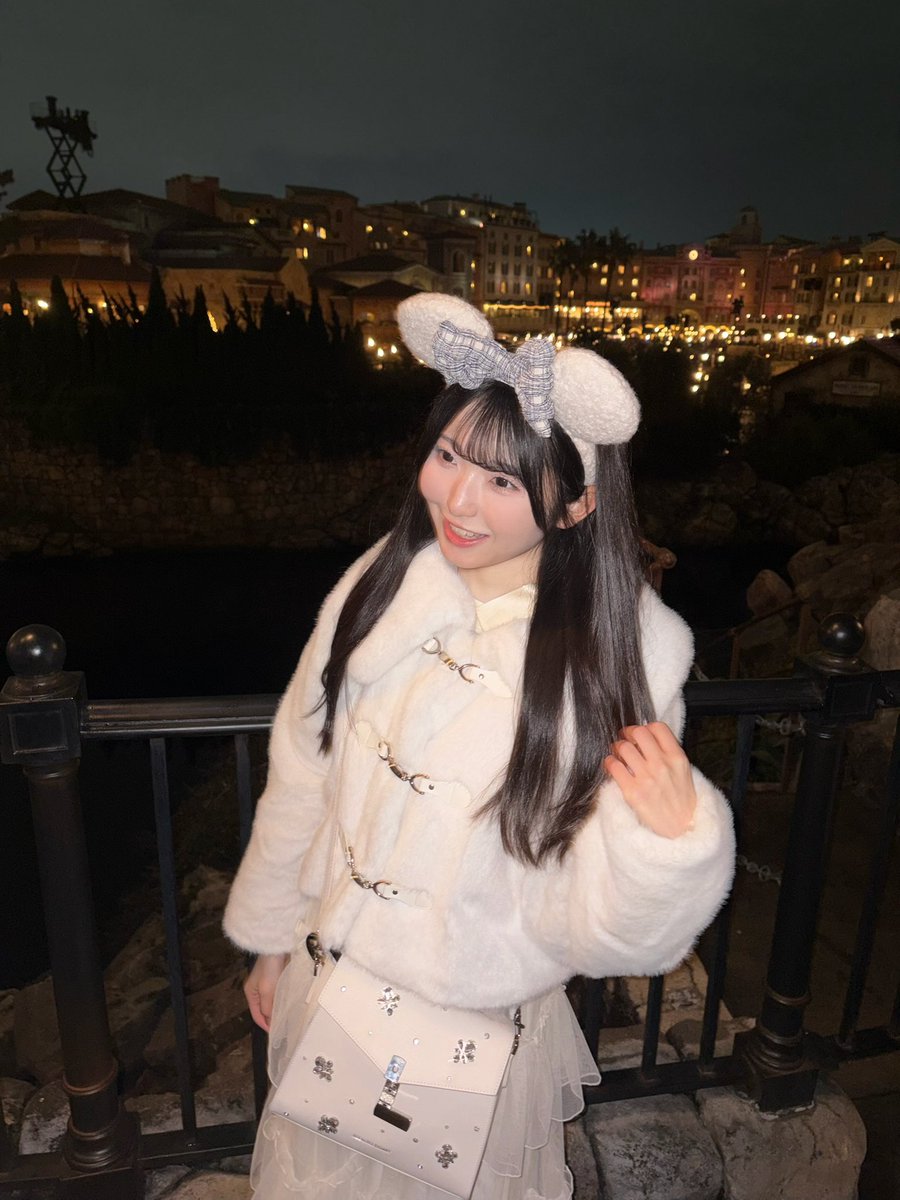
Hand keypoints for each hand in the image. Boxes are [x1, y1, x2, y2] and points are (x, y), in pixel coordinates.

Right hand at [244, 953, 288, 1031]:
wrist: (277, 947)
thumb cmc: (269, 967)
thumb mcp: (267, 990)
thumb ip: (267, 1007)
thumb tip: (270, 1021)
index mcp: (251, 993)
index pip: (257, 1015)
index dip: (265, 1025)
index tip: (275, 1033)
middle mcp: (257, 989)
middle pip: (263, 1009)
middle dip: (271, 1018)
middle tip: (282, 1027)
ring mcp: (266, 983)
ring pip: (271, 1002)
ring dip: (277, 1009)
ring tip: (286, 1017)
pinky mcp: (276, 977)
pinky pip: (278, 993)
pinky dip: (281, 1000)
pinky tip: (288, 1003)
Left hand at [604, 722, 696, 838]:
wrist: (680, 830)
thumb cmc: (681, 801)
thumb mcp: (684, 772)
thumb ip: (668, 753)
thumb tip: (647, 737)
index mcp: (677, 757)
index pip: (657, 727)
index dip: (645, 727)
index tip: (639, 735)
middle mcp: (662, 764)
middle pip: (638, 732)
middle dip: (628, 734)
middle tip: (625, 741)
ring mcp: (647, 778)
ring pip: (623, 747)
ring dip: (617, 748)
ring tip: (618, 755)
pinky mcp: (632, 792)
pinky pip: (613, 766)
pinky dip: (610, 763)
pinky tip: (613, 767)